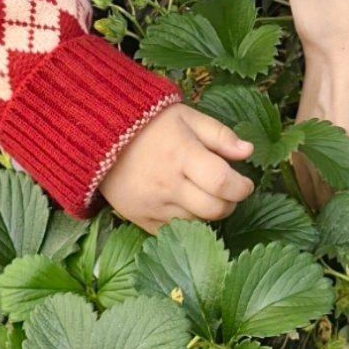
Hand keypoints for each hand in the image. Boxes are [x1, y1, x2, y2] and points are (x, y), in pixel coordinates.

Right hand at [100, 103, 254, 232]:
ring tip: (201, 191)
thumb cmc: (149, 123)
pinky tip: (182, 203)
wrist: (100, 136)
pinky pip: (174, 231)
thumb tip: (248, 151)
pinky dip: (185, 221)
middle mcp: (168, 184)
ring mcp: (153, 206)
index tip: (245, 183)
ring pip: (197, 223)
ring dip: (207, 211)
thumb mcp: (186, 116)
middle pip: (214, 210)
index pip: (223, 183)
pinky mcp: (140, 220)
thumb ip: (219, 134)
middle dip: (229, 202)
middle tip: (226, 189)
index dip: (241, 187)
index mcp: (182, 154)